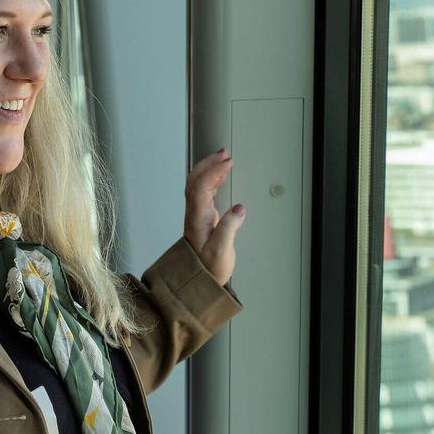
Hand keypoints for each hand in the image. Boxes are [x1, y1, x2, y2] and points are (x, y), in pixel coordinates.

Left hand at [185, 148, 245, 284]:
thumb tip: (239, 208)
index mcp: (198, 217)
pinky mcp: (202, 218)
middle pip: (195, 180)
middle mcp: (195, 213)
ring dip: (209, 168)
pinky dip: (211, 179)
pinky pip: (203, 191)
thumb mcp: (221, 251)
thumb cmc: (209, 268)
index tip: (228, 162)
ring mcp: (197, 214)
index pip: (201, 186)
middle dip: (209, 163)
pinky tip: (220, 177)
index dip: (214, 171)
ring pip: (197, 184)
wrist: (198, 280)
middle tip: (224, 152)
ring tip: (223, 158)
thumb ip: (229, 228)